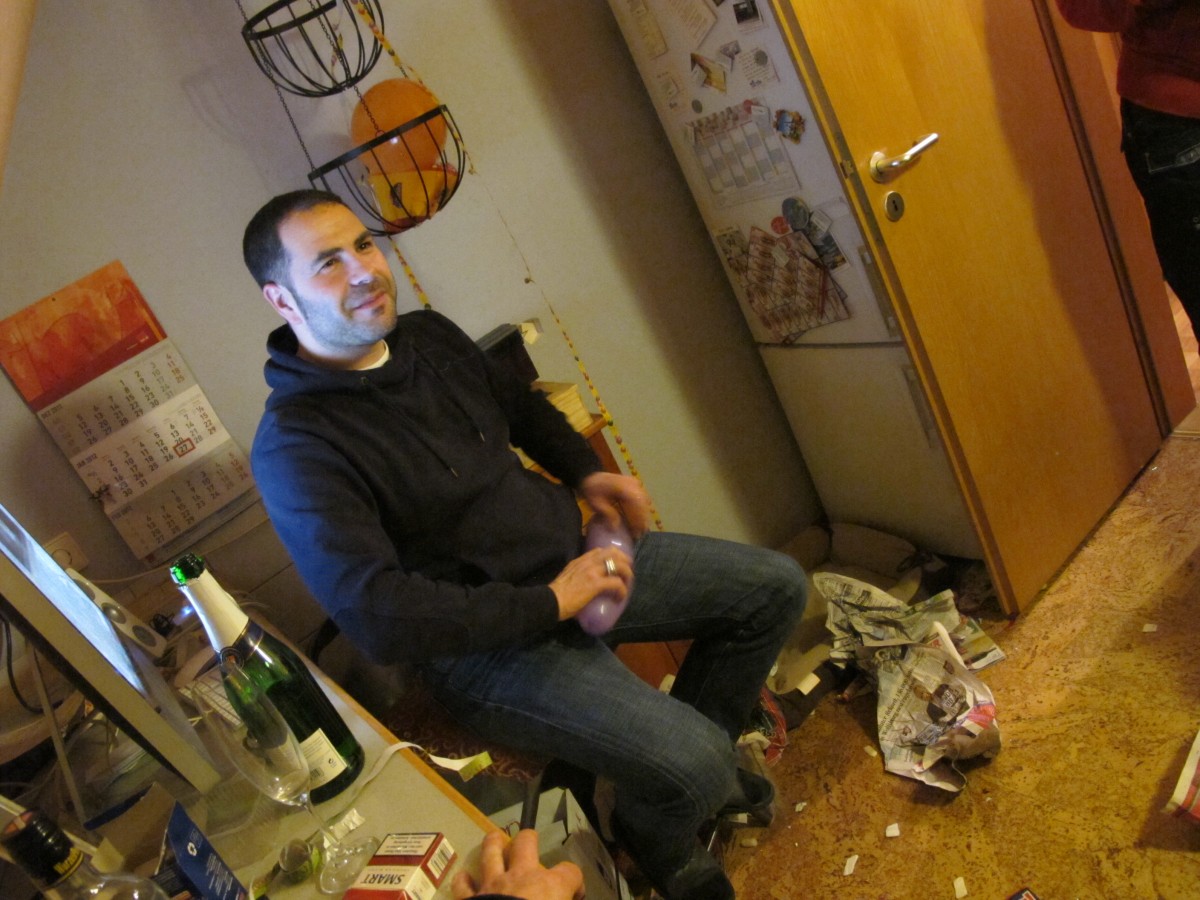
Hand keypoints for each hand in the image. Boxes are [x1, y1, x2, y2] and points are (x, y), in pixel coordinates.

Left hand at [452, 828, 583, 899]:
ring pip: (490, 852)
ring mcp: (493, 884)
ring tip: (494, 838)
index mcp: (550, 886)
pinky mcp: (470, 899)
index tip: (575, 895)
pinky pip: (463, 885)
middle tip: (530, 840)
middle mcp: (522, 876)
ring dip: (493, 844)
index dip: (575, 882)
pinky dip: (463, 880)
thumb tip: (570, 899)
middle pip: (525, 843)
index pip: (570, 872)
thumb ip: (563, 899)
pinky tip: (464, 877)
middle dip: (529, 839)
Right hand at [548, 546, 631, 619]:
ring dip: (627, 574)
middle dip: (625, 561)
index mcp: (580, 561)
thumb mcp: (568, 577)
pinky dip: (622, 590)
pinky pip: (616, 583)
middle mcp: (587, 562)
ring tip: (627, 584)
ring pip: (618, 565)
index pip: (600, 550)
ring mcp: (592, 571)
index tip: (618, 563)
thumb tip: (586, 585)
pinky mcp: (596, 583)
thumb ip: (578, 576)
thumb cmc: (557, 594)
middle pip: (613, 553)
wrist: (550, 601)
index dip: (613, 555)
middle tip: (628, 571)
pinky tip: (621, 597)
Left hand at [578, 472, 650, 537]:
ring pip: (644, 500)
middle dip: (643, 519)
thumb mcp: (596, 504)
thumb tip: (615, 528)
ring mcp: (634, 483)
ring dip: (644, 514)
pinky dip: (641, 508)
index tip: (637, 531)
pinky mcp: (634, 484)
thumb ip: (607, 514)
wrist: (590, 476)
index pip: (636, 504)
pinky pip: (641, 497)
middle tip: (641, 532)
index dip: (638, 519)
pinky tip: (639, 518)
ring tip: (641, 528)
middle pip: (642, 503)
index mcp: (623, 488)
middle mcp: (632, 484)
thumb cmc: (592, 490)